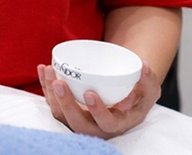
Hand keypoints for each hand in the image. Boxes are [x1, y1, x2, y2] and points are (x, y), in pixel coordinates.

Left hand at [37, 61, 160, 137]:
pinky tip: (42, 69)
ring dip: (51, 94)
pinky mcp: (68, 109)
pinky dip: (45, 86)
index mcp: (117, 122)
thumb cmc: (138, 93)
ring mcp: (80, 118)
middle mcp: (96, 126)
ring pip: (61, 114)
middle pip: (77, 123)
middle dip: (66, 104)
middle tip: (59, 82)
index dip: (97, 111)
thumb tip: (144, 65)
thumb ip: (148, 79)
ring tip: (49, 70)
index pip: (106, 124)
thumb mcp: (148, 88)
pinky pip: (53, 102)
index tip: (89, 93)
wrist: (124, 94)